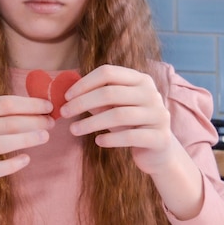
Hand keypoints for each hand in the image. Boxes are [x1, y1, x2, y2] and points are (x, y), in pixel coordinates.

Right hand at [0, 95, 52, 224]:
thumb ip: (11, 111)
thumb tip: (46, 106)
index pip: (4, 103)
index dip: (30, 105)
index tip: (49, 107)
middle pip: (6, 123)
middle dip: (33, 121)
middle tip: (51, 123)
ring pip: (0, 144)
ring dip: (27, 139)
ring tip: (45, 136)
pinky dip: (14, 164)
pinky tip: (27, 159)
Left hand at [60, 64, 175, 175]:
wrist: (159, 152)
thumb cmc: (132, 126)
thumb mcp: (114, 109)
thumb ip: (97, 100)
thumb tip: (70, 95)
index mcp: (141, 80)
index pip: (108, 72)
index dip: (84, 83)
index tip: (66, 96)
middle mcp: (152, 94)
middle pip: (110, 92)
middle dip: (82, 102)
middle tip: (64, 113)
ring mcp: (158, 115)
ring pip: (118, 115)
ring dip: (91, 122)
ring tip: (73, 129)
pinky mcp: (160, 137)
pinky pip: (130, 136)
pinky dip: (110, 139)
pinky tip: (98, 141)